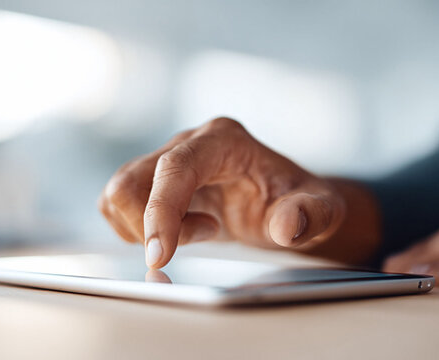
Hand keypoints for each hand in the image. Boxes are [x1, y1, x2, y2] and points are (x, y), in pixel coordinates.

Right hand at [98, 117, 355, 267]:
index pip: (175, 168)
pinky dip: (136, 229)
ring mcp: (166, 159)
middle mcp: (189, 142)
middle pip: (132, 182)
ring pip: (118, 194)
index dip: (161, 211)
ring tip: (198, 231)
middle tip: (207, 235)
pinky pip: (117, 205)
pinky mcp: (152, 180)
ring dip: (145, 228)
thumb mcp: (321, 210)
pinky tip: (179, 232)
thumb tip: (288, 226)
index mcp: (224, 139)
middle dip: (155, 226)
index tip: (160, 256)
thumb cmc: (299, 202)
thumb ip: (311, 215)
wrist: (287, 202)